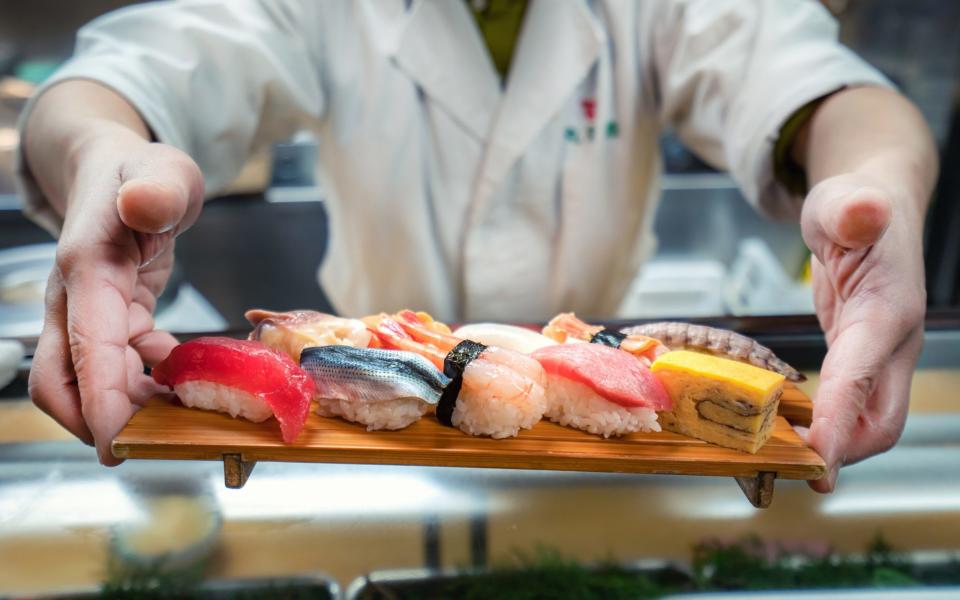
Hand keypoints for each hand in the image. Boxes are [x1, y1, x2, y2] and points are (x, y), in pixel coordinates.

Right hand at [28, 132, 202, 463]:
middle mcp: (75, 299)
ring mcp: (87, 313)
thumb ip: (159, 187)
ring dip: (124, 409)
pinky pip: (116, 367)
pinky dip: (143, 384)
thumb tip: (143, 204)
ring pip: (86, 382)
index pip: (85, 347)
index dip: (99, 401)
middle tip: (149, 448)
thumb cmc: (142, 170)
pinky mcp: (108, 321)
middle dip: (97, 423)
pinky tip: (181, 383)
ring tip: (178, 417)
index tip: (117, 445)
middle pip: (61, 382)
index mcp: (86, 268)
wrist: (118, 169)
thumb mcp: (164, 168)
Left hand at [799, 174, 924, 491]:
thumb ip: (853, 210)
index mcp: (889, 312)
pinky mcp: (858, 357)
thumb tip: (864, 211)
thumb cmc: (855, 207)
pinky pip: (845, 403)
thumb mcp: (845, 200)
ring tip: (780, 460)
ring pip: (866, 419)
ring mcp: (878, 355)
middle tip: (791, 471)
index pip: (864, 377)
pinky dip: (821, 423)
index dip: (840, 420)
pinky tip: (784, 430)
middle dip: (843, 451)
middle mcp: (891, 343)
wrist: (870, 208)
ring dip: (832, 444)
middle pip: (881, 420)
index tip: (818, 459)